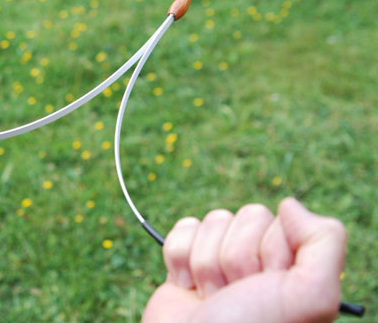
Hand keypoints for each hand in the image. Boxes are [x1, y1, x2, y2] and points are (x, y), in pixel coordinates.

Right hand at [142, 198, 345, 322]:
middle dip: (235, 257)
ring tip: (212, 298)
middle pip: (246, 216)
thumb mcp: (310, 296)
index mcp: (293, 268)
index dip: (270, 250)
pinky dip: (179, 257)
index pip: (281, 221)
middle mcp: (260, 263)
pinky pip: (184, 229)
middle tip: (236, 294)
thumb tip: (289, 204)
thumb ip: (323, 242)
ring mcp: (221, 261)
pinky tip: (188, 287)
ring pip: (213, 220)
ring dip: (206, 262)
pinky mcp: (186, 261)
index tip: (266, 286)